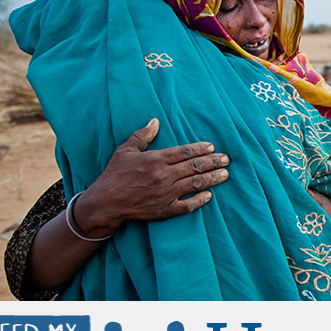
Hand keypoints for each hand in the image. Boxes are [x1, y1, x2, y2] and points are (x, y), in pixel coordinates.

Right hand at [73, 119, 229, 236]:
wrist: (105, 203)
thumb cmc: (114, 174)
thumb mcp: (125, 150)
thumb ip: (142, 135)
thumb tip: (155, 121)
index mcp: (155, 159)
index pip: (184, 152)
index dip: (200, 149)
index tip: (212, 147)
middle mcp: (163, 175)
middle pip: (194, 167)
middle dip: (213, 162)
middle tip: (226, 160)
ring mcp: (165, 194)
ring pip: (194, 184)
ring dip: (212, 179)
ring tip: (225, 175)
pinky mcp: (164, 210)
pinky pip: (186, 205)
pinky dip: (199, 200)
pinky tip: (209, 196)